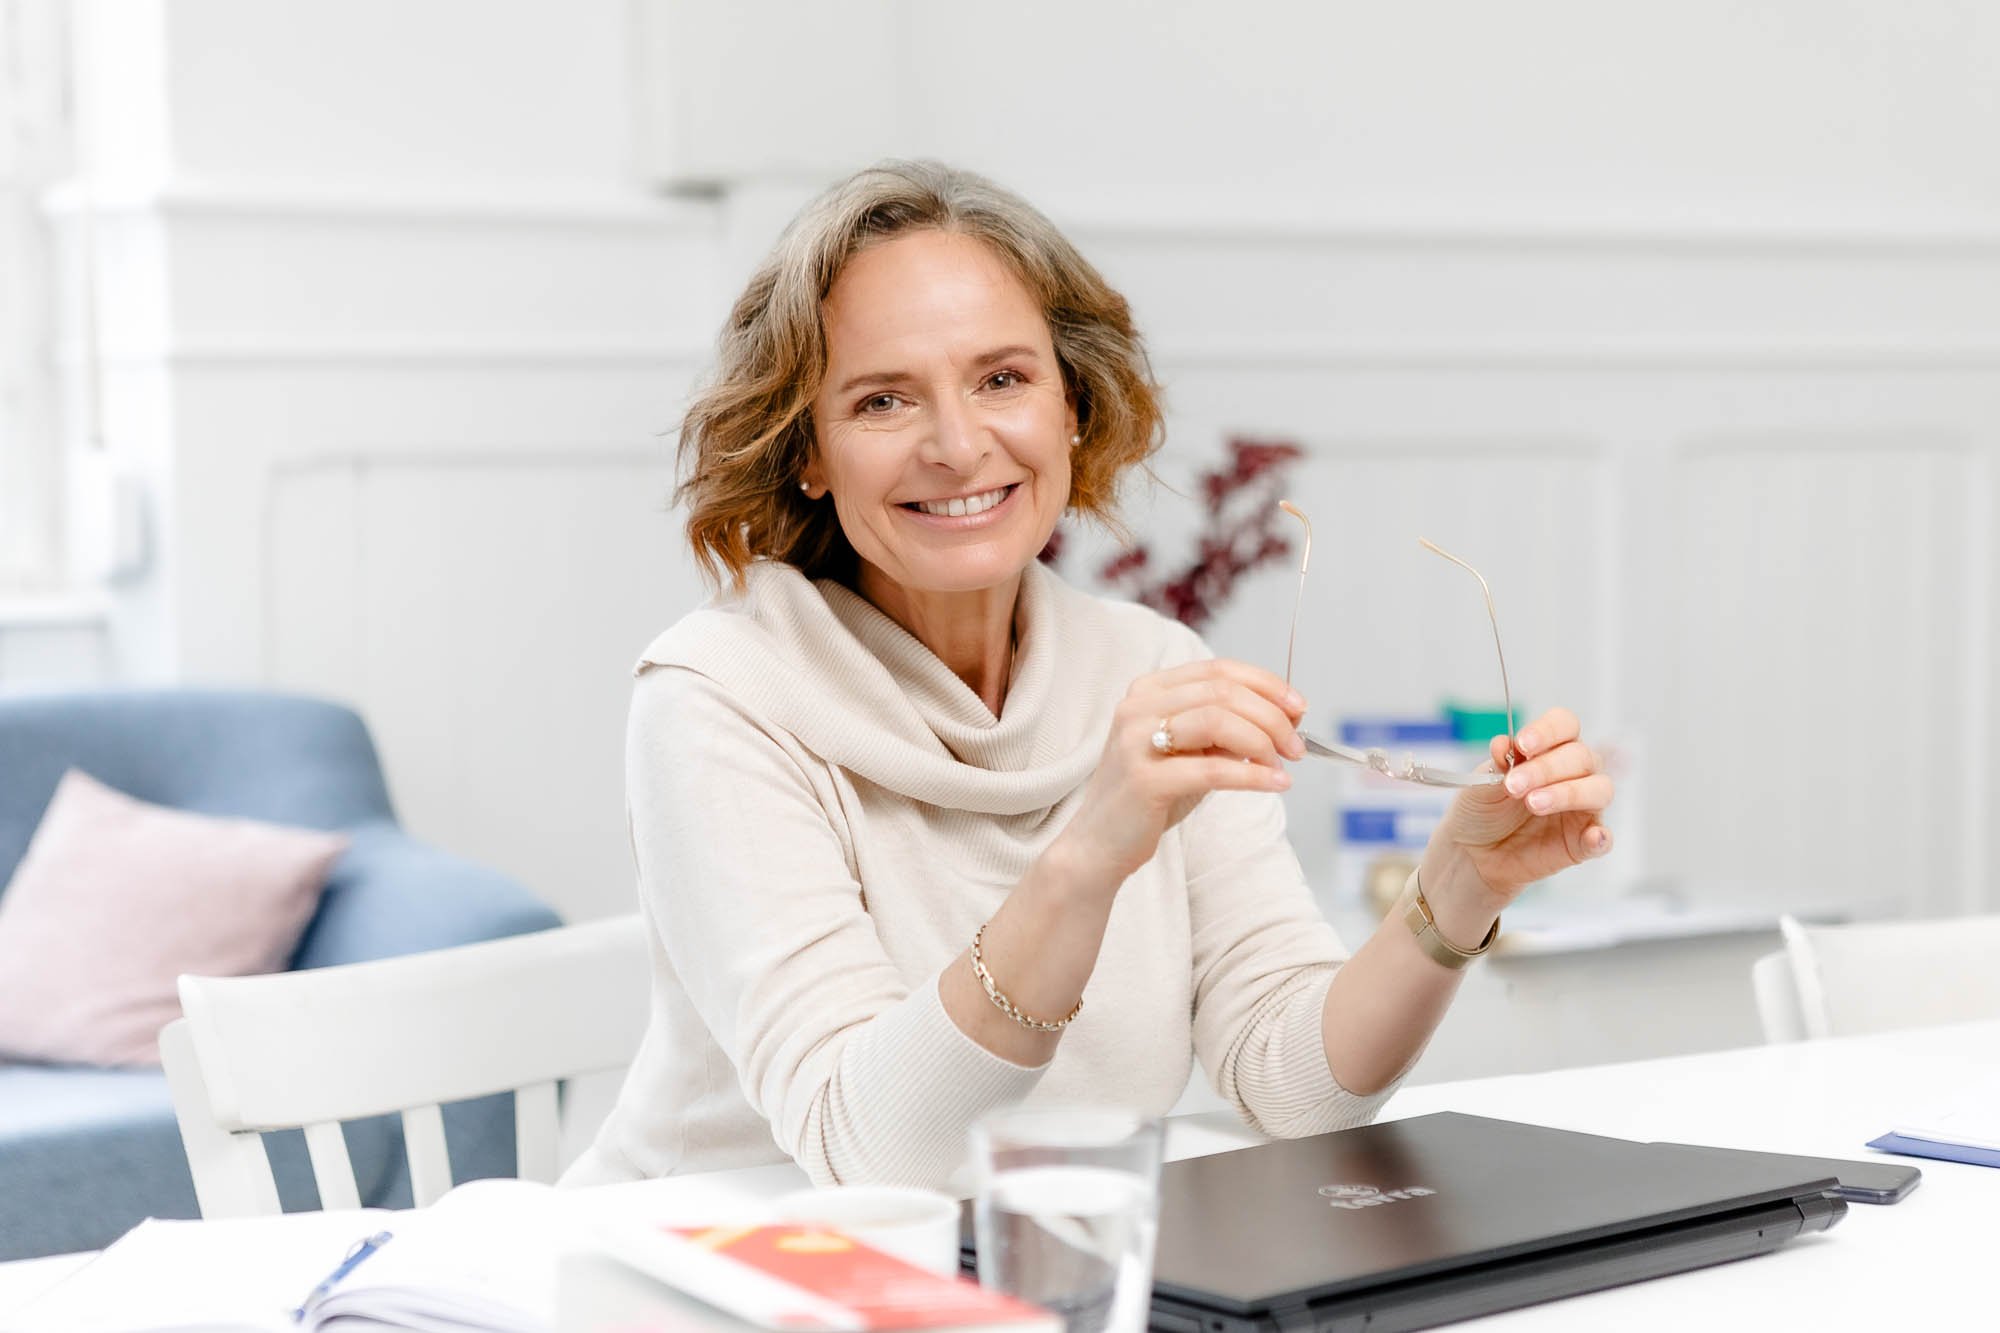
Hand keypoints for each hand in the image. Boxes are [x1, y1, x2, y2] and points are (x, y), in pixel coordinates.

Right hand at [1055, 659, 1304, 886]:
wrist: (1101, 844)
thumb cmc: (1151, 797)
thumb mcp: (1191, 752)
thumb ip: (1227, 729)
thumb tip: (1286, 716)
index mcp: (1150, 690)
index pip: (1218, 670)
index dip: (1266, 684)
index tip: (1298, 707)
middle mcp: (1138, 707)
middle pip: (1222, 692)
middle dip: (1272, 716)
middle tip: (1297, 745)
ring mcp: (1137, 741)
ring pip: (1218, 721)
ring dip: (1263, 742)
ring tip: (1283, 765)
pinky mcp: (1144, 780)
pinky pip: (1212, 769)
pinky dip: (1253, 776)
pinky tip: (1275, 784)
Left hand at [1427, 706, 1614, 911]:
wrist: (1472, 853)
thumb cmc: (1481, 811)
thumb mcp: (1481, 785)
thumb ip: (1496, 766)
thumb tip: (1502, 743)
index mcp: (1549, 750)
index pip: (1564, 725)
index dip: (1548, 731)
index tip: (1523, 745)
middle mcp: (1572, 774)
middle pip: (1581, 756)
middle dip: (1547, 768)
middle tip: (1515, 786)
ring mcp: (1581, 808)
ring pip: (1599, 790)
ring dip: (1569, 793)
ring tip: (1533, 804)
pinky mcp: (1582, 843)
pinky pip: (1603, 839)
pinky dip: (1601, 837)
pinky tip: (1592, 837)